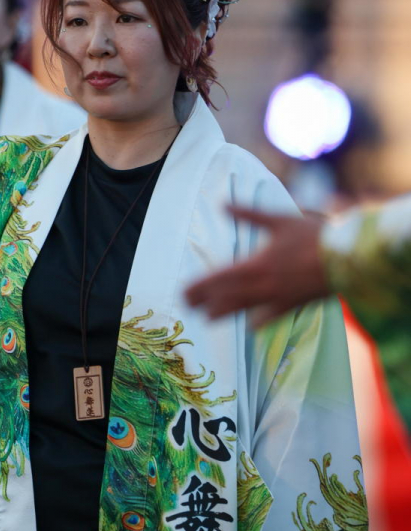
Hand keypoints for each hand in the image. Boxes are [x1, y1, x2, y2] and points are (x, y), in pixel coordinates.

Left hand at [185, 206, 327, 325]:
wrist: (347, 258)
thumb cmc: (313, 235)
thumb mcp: (279, 220)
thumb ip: (249, 214)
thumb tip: (221, 205)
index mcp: (256, 265)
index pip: (219, 280)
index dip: (200, 288)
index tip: (184, 293)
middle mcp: (263, 286)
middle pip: (226, 298)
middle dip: (205, 303)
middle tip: (188, 307)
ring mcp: (277, 299)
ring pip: (244, 310)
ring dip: (224, 314)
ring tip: (208, 319)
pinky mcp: (293, 305)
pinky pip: (270, 317)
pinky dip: (258, 321)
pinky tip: (251, 326)